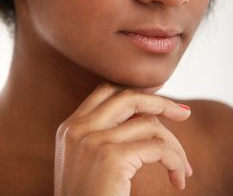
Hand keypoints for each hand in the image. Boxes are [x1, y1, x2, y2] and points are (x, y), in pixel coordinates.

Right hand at [54, 81, 191, 195]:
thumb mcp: (88, 160)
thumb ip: (106, 133)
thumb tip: (146, 116)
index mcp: (71, 127)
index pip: (106, 92)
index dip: (137, 92)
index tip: (160, 102)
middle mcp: (78, 128)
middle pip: (128, 97)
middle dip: (161, 103)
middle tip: (184, 113)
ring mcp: (93, 140)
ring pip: (149, 124)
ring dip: (175, 145)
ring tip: (182, 168)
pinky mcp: (111, 157)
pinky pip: (158, 148)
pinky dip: (175, 161)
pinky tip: (178, 179)